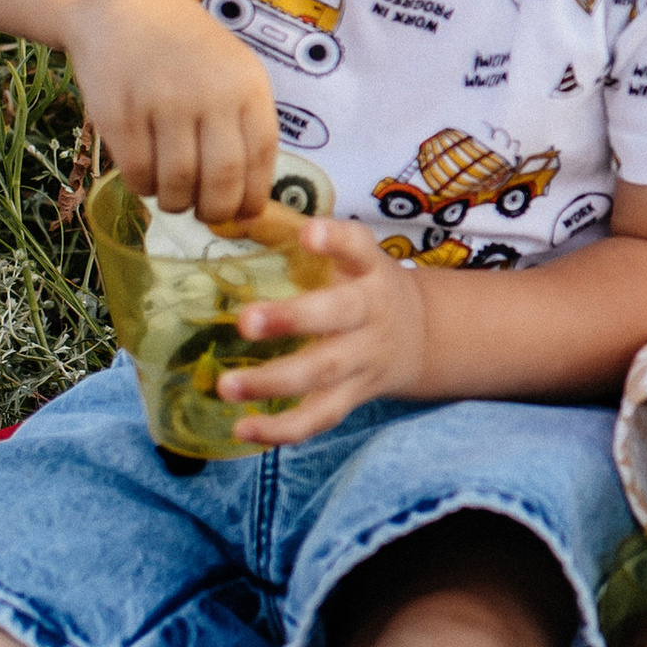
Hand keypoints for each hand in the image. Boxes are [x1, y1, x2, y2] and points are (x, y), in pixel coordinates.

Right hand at [63, 0, 280, 227]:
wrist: (119, 4)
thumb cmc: (182, 46)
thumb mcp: (230, 70)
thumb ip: (243, 126)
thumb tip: (250, 205)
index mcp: (246, 84)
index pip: (261, 156)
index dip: (253, 196)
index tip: (243, 214)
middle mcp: (209, 94)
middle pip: (221, 178)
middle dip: (214, 209)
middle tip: (204, 213)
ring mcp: (162, 102)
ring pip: (177, 182)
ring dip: (176, 202)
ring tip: (173, 194)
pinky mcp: (119, 113)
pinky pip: (137, 172)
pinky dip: (143, 186)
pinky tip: (146, 176)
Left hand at [220, 218, 435, 445]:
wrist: (419, 336)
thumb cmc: (362, 285)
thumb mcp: (344, 254)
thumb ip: (287, 232)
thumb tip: (226, 216)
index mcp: (368, 270)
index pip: (358, 248)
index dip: (335, 240)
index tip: (309, 233)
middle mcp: (371, 313)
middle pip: (338, 316)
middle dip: (293, 319)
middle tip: (245, 321)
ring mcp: (363, 359)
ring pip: (323, 374)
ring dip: (274, 382)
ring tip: (227, 386)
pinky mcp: (352, 396)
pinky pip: (319, 417)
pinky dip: (282, 430)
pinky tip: (242, 429)